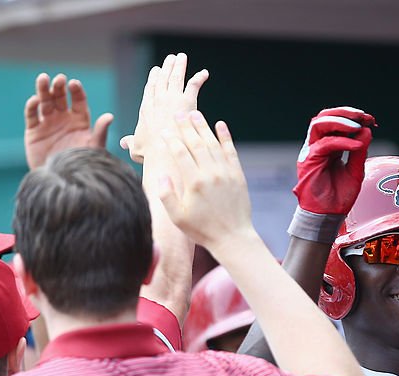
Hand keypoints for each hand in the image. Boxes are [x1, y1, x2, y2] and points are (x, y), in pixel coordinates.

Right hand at [24, 73, 113, 168]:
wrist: (63, 181)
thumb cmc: (82, 165)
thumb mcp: (93, 148)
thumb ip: (100, 132)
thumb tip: (109, 116)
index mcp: (80, 121)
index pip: (78, 102)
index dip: (76, 92)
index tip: (74, 84)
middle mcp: (63, 119)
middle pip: (60, 98)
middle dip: (59, 87)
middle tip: (59, 79)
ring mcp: (48, 124)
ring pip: (44, 102)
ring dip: (43, 90)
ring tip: (44, 78)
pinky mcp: (34, 131)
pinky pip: (32, 115)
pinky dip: (32, 106)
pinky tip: (36, 100)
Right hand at [120, 53, 208, 163]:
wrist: (166, 152)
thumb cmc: (151, 153)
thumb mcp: (137, 148)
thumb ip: (131, 143)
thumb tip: (123, 143)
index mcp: (146, 109)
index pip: (150, 90)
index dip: (153, 79)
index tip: (156, 70)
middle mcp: (158, 100)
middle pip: (162, 79)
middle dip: (166, 68)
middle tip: (170, 58)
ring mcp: (172, 99)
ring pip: (176, 77)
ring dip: (179, 66)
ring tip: (181, 57)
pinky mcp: (187, 101)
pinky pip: (194, 85)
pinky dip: (199, 77)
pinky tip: (205, 73)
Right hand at [156, 111, 254, 258]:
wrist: (233, 237)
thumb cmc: (203, 230)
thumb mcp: (178, 217)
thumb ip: (166, 195)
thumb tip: (160, 175)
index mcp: (194, 182)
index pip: (180, 153)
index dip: (171, 140)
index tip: (164, 132)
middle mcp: (211, 174)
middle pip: (196, 143)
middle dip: (186, 127)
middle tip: (178, 114)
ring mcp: (226, 173)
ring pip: (213, 144)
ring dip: (204, 127)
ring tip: (195, 114)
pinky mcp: (238, 175)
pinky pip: (231, 152)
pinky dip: (226, 137)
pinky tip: (221, 125)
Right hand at [293, 106, 375, 214]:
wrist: (328, 216)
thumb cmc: (339, 197)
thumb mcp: (356, 171)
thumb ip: (360, 151)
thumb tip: (367, 130)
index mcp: (328, 147)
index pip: (336, 122)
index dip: (353, 117)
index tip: (371, 120)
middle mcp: (317, 146)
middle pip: (325, 116)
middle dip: (346, 112)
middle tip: (365, 116)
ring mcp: (311, 152)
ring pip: (319, 124)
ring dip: (341, 121)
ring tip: (359, 125)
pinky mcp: (308, 161)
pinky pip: (325, 145)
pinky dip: (342, 142)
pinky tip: (357, 145)